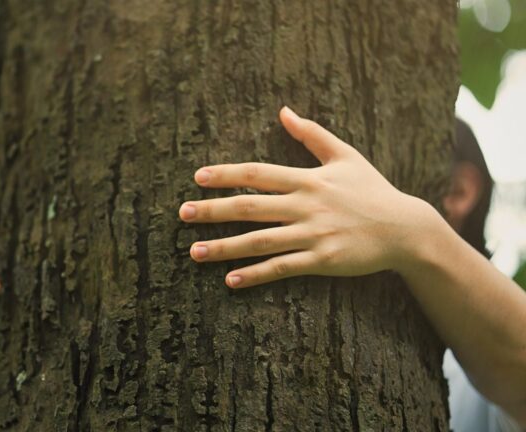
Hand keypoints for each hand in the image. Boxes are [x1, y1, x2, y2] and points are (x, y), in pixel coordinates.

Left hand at [179, 107, 440, 288]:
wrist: (406, 229)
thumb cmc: (372, 190)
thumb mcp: (345, 156)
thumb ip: (312, 134)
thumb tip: (284, 111)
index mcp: (308, 179)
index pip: (258, 174)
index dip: (226, 175)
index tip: (198, 177)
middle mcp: (306, 205)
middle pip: (250, 207)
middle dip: (213, 210)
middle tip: (182, 213)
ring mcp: (314, 234)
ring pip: (260, 240)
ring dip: (225, 247)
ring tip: (195, 252)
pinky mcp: (322, 260)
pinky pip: (282, 267)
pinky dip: (255, 275)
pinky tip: (230, 280)